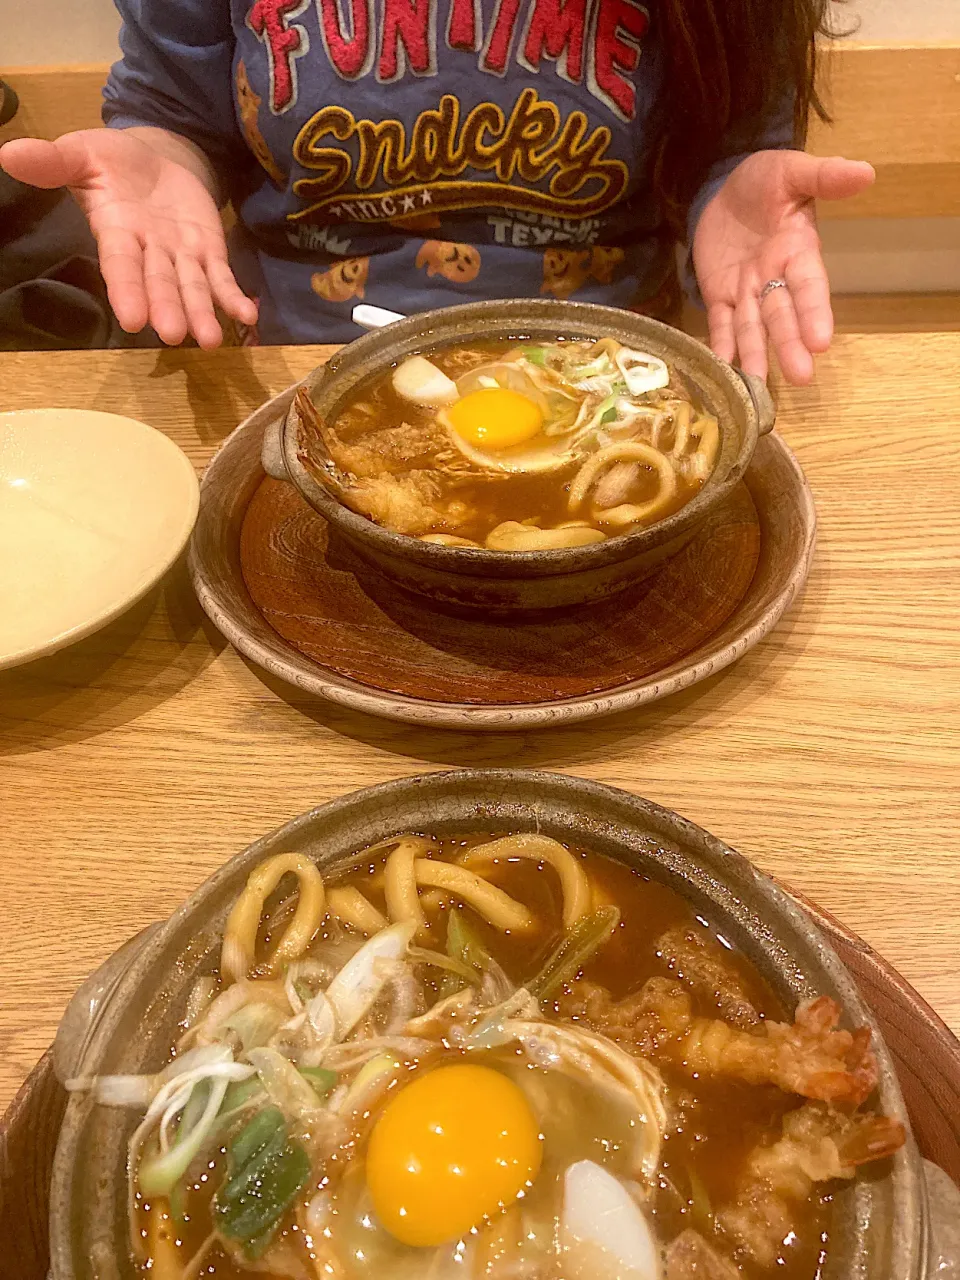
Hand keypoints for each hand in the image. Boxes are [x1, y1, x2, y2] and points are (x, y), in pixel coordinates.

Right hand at [0, 129, 256, 348]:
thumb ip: (54, 161)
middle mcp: (150, 252)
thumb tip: (8, 154)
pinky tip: (248, 315)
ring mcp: (181, 255)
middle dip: (167, 308)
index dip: (126, 290)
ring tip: (211, 340)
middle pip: (159, 284)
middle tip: (173, 335)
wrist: (154, 156)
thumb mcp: (82, 152)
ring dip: (201, 313)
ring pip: (192, 289)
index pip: (120, 265)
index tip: (131, 319)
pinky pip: (222, 277)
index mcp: (116, 232)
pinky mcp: (208, 250)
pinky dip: (234, 297)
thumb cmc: (112, 160)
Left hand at [693, 150, 874, 384]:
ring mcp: (745, 291)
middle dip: (790, 344)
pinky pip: (720, 325)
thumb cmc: (764, 182)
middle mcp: (774, 278)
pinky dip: (721, 347)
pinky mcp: (718, 296)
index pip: (808, 285)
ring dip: (757, 357)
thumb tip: (866, 172)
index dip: (814, 311)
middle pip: (782, 315)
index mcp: (796, 251)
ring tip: (759, 387)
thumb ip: (824, 176)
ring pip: (752, 328)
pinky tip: (724, 372)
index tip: (822, 341)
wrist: (723, 189)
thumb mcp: (791, 171)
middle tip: (801, 376)